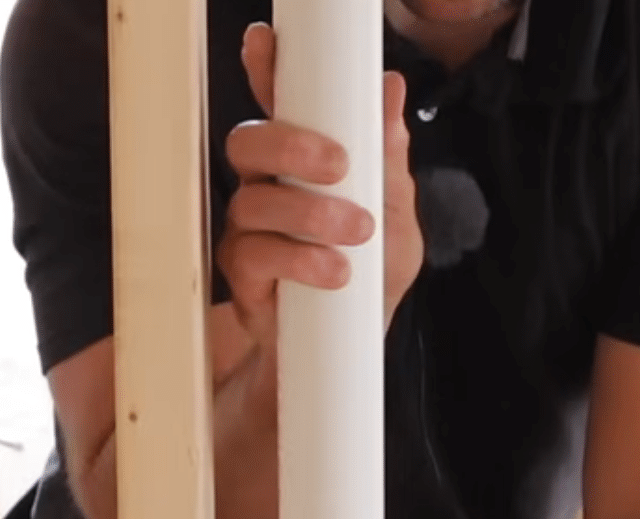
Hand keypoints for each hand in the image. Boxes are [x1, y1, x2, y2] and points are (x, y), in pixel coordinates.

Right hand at [219, 22, 424, 365]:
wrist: (351, 355)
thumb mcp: (397, 216)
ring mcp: (247, 233)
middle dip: (287, 144)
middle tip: (338, 165)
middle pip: (246, 142)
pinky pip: (253, 255)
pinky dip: (298, 259)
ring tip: (357, 234)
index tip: (263, 42)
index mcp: (299, 165)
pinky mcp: (242, 278)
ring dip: (308, 213)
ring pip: (250, 201)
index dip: (263, 71)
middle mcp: (264, 190)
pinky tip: (334, 272)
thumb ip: (390, 159)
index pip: (276, 107)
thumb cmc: (370, 278)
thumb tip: (392, 90)